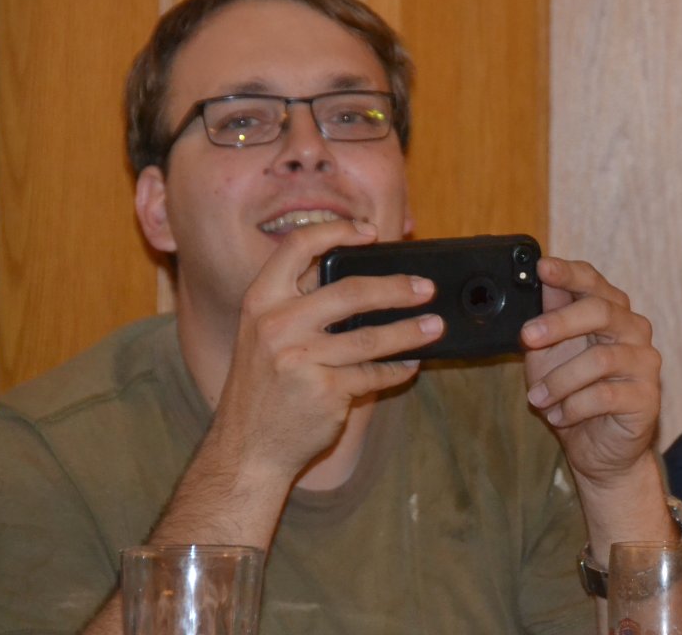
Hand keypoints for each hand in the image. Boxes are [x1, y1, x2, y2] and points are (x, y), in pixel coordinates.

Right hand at [211, 220, 443, 483]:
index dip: (337, 232)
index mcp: (260, 301)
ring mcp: (300, 359)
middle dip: (397, 288)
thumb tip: (361, 278)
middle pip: (350, 292)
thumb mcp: (262, 336)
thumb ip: (298, 305)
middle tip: (426, 288)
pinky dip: (396, 369)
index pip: (297, 247)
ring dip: (411, 331)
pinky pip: (373, 374)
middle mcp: (277, 325)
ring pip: (371, 336)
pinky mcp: (324, 391)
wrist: (246, 449)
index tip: (370, 232)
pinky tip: (410, 365)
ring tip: (436, 326)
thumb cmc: (263, 389)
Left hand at [521, 257, 661, 488]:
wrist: (597, 448)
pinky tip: (559, 416)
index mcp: (610, 311)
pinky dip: (574, 406)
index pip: (593, 281)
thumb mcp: (548, 352)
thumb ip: (548, 315)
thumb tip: (540, 276)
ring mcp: (644, 363)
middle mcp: (633, 329)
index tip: (542, 267)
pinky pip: (606, 395)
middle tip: (527, 337)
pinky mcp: (647, 397)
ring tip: (537, 398)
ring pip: (600, 359)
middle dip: (559, 322)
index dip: (568, 273)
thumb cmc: (572, 393)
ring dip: (560, 380)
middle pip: (600, 311)